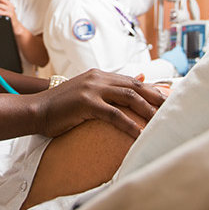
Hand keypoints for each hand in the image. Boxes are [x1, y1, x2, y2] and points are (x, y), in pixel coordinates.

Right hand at [31, 69, 166, 138]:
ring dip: (147, 110)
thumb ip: (104, 91)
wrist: (36, 109)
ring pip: (129, 97)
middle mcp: (98, 78)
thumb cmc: (60, 106)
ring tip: (161, 122)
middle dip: (155, 97)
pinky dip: (129, 124)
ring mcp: (92, 89)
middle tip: (172, 108)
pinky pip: (114, 114)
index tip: (167, 99)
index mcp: (98, 75)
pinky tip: (139, 133)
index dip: (151, 90)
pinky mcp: (86, 103)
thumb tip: (127, 89)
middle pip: (135, 86)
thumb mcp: (85, 93)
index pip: (131, 81)